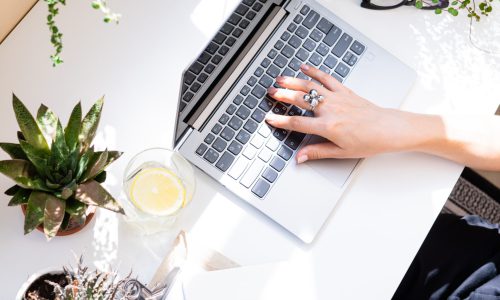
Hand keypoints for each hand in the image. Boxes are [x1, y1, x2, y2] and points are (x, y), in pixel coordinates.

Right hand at [265, 64, 419, 162]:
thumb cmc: (370, 141)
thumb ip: (317, 152)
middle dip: (283, 95)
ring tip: (280, 78)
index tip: (269, 119)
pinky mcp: (345, 92)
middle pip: (301, 100)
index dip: (281, 121)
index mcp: (328, 127)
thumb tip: (300, 158)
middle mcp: (331, 110)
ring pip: (311, 86)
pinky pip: (327, 79)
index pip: (297, 123)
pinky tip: (305, 68)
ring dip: (294, 81)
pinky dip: (315, 72)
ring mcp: (338, 98)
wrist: (390, 129)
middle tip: (271, 92)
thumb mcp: (341, 152)